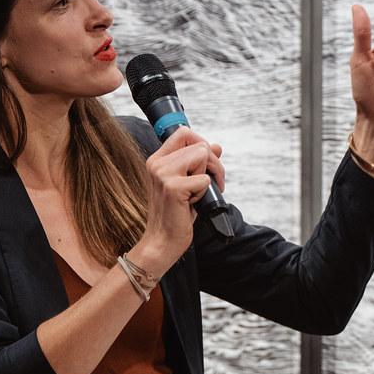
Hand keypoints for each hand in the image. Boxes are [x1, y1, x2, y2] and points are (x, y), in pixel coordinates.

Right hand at [129, 127, 224, 276]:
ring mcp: (163, 174)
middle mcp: (157, 163)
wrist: (162, 241)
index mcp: (157, 160)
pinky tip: (192, 204)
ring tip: (199, 194)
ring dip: (209, 177)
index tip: (206, 163)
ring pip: (203, 156)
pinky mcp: (173, 188)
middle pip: (199, 144)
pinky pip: (204, 179)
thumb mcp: (188, 183)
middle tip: (212, 184)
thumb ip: (199, 162)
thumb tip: (216, 145)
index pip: (184, 132)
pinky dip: (204, 193)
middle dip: (213, 164)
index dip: (201, 143)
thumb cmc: (175, 214)